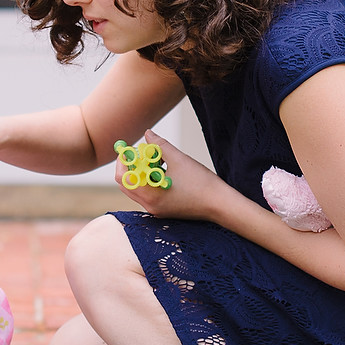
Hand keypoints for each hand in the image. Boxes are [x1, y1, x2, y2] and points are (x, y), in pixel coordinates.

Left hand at [115, 130, 234, 221]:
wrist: (220, 204)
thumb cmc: (201, 182)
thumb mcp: (179, 159)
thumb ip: (160, 145)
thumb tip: (147, 133)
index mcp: (150, 195)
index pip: (123, 177)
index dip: (123, 161)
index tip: (130, 148)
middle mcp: (150, 206)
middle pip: (128, 184)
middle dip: (131, 166)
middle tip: (140, 152)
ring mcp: (156, 210)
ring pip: (138, 188)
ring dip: (141, 172)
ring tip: (156, 159)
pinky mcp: (164, 210)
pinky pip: (149, 193)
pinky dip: (150, 180)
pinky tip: (164, 169)